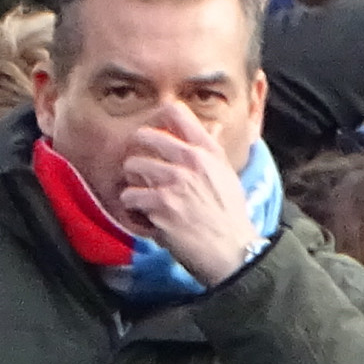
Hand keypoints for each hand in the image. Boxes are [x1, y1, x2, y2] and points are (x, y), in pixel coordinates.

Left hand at [112, 100, 261, 284]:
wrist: (234, 252)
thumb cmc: (230, 217)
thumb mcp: (227, 177)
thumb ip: (213, 150)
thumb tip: (212, 125)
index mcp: (207, 152)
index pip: (176, 111)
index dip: (157, 118)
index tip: (152, 134)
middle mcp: (191, 161)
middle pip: (144, 135)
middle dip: (138, 152)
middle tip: (141, 170)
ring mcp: (175, 181)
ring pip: (132, 165)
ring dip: (134, 183)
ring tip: (145, 197)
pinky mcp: (161, 204)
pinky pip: (129, 196)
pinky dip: (133, 209)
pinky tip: (145, 216)